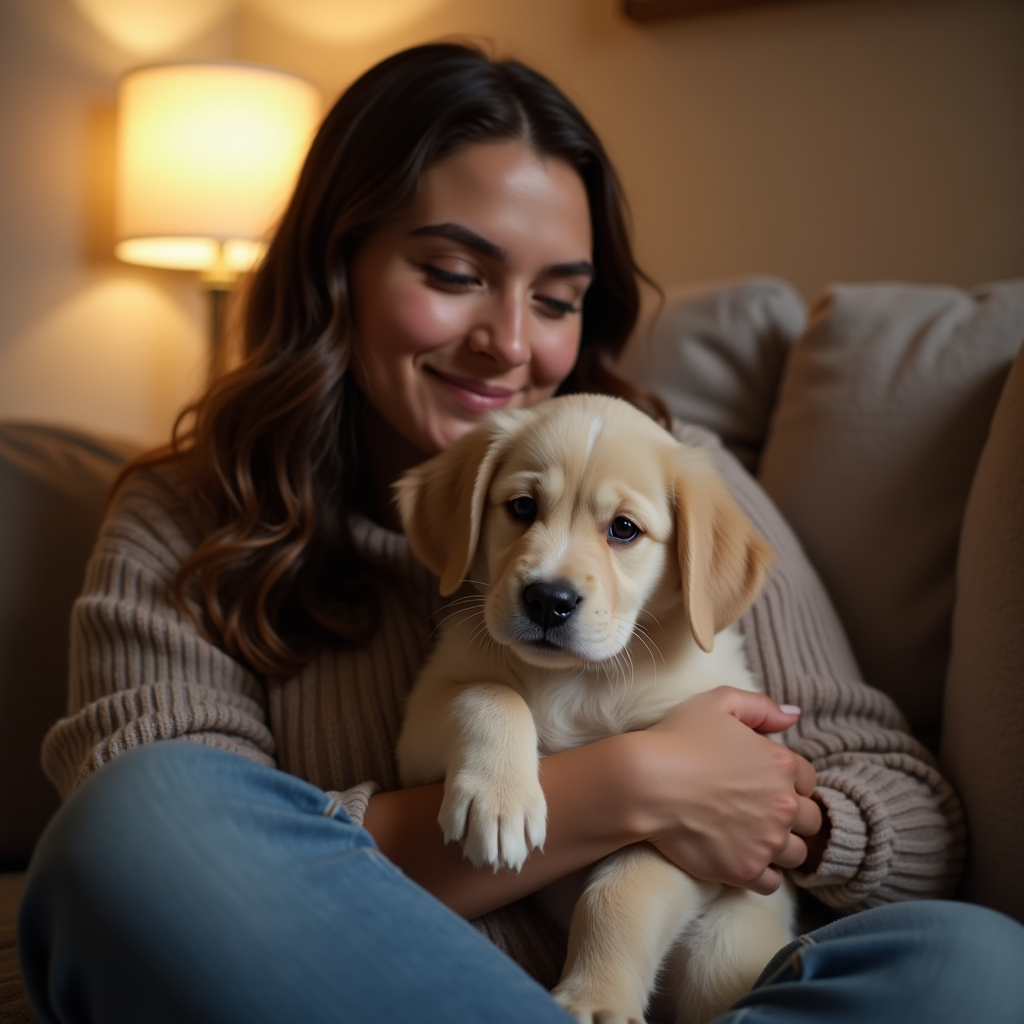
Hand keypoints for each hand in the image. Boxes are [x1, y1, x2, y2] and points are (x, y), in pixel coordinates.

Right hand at [622, 686, 820, 894]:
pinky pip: (772, 883)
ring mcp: (766, 841)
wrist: (645, 782)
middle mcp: (783, 804)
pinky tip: (743, 857)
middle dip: (792, 816)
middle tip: (761, 812)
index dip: (788, 780)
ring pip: (795, 854)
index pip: (808, 780)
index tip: (765, 784)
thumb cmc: (678, 738)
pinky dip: (762, 874)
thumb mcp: (719, 702)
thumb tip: (793, 716)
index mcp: (782, 764)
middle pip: (810, 820)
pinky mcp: (745, 869)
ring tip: (753, 838)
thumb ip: (761, 706)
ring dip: (780, 847)